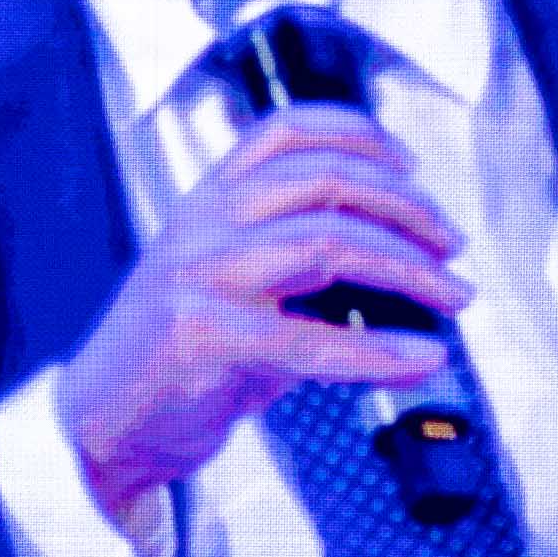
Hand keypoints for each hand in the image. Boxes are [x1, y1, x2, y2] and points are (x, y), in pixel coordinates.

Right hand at [51, 106, 466, 517]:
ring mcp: (201, 277)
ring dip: (409, 270)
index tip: (409, 164)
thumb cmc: (178, 359)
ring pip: (327, 245)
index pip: (286, 131)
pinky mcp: (205, 338)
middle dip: (406, 208)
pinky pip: (312, 341)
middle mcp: (204, 225)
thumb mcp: (231, 287)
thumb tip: (400, 264)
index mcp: (208, 201)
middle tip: (452, 243)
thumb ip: (295, 263)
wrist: (104, 424)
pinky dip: (379, 350)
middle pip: (326, 182)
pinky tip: (421, 357)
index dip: (359, 134)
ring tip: (453, 295)